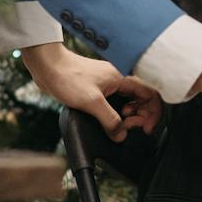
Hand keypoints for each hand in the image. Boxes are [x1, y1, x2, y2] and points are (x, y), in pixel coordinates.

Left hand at [19, 42, 162, 141]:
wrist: (48, 67)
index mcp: (124, 78)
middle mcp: (120, 79)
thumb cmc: (68, 77)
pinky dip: (117, 114)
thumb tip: (121, 135)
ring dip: (128, 116)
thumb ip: (110, 120)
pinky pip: (117, 103)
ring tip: (118, 125)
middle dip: (140, 117)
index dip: (153, 113)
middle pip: (143, 99)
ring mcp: (111, 84)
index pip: (152, 94)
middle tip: (127, 128)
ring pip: (130, 101)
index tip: (145, 128)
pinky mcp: (100, 89)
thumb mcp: (92, 102)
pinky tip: (109, 120)